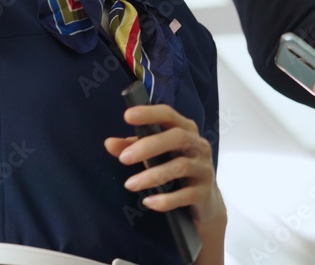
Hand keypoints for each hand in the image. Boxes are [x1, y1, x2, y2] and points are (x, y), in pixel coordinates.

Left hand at [105, 104, 225, 225]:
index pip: (169, 115)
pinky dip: (166, 199)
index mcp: (185, 130)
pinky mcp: (204, 193)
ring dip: (152, 176)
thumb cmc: (177, 169)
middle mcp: (198, 146)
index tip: (127, 116)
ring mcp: (204, 169)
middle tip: (123, 159)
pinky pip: (186, 194)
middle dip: (149, 146)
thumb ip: (133, 147)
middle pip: (177, 137)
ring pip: (180, 167)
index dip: (149, 113)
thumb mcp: (156, 155)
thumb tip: (109, 143)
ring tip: (130, 184)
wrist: (205, 201)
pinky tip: (148, 202)